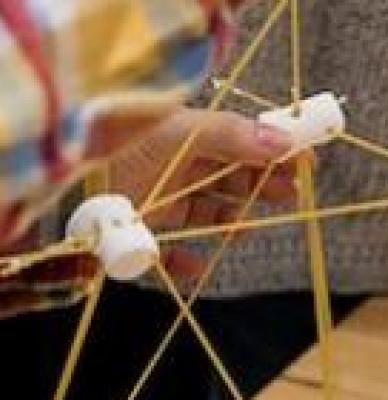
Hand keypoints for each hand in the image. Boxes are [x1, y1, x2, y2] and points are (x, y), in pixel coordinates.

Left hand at [108, 107, 293, 277]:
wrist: (66, 176)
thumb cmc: (123, 141)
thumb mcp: (182, 131)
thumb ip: (233, 136)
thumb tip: (285, 143)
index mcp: (194, 138)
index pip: (247, 145)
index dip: (277, 154)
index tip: (307, 164)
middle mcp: (182, 168)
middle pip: (236, 181)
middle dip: (264, 189)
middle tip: (291, 196)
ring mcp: (166, 200)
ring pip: (213, 215)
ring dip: (231, 224)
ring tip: (240, 230)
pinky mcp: (147, 233)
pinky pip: (175, 252)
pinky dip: (188, 262)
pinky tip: (196, 266)